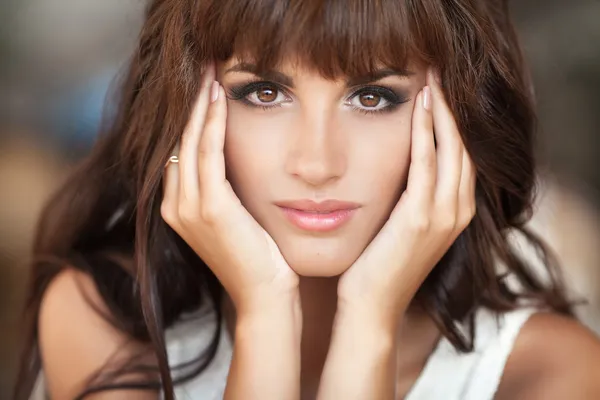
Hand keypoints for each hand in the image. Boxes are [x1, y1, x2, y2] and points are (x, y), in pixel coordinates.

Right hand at [161, 62, 298, 314]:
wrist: (266, 298)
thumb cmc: (258, 259)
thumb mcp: (234, 220)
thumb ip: (222, 192)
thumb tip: (229, 162)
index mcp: (178, 210)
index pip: (179, 152)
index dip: (189, 120)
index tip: (202, 90)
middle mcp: (174, 207)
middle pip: (178, 142)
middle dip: (190, 105)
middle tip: (201, 72)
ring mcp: (188, 209)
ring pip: (189, 143)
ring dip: (199, 107)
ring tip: (208, 76)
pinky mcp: (210, 210)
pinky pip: (208, 155)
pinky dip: (212, 125)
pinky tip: (218, 101)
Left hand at [337, 68, 476, 325]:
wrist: (370, 306)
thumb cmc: (380, 265)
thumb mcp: (403, 225)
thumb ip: (411, 195)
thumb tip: (398, 163)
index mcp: (455, 212)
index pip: (462, 155)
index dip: (454, 121)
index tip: (439, 90)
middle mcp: (457, 211)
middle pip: (464, 146)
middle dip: (453, 109)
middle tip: (439, 74)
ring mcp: (443, 216)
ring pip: (451, 150)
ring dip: (442, 112)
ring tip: (432, 80)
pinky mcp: (420, 219)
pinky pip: (426, 165)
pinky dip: (426, 134)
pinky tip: (419, 108)